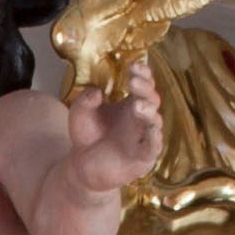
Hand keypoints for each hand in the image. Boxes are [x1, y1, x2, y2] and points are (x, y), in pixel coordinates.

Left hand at [66, 58, 162, 196]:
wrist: (82, 168)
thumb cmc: (87, 136)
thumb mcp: (80, 114)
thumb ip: (85, 100)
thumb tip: (96, 91)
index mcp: (131, 103)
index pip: (144, 84)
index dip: (143, 74)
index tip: (133, 66)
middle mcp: (141, 119)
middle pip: (152, 99)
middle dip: (145, 88)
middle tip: (133, 81)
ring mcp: (144, 137)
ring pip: (154, 121)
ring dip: (149, 112)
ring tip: (137, 105)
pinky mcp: (143, 157)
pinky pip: (153, 147)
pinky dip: (154, 138)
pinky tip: (151, 130)